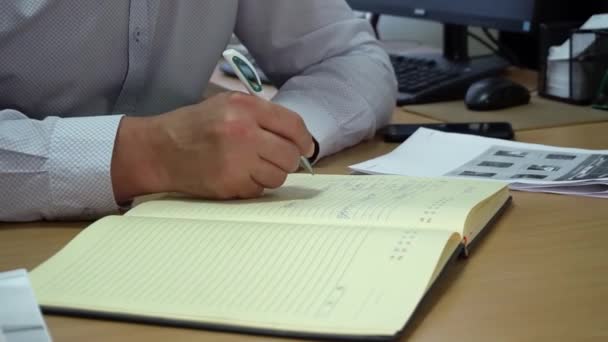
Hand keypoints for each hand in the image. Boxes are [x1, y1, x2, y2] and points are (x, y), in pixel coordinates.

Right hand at [111, 92, 314, 201]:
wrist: (158, 150)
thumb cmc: (194, 126)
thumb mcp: (226, 105)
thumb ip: (261, 115)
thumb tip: (297, 136)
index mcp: (245, 107)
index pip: (293, 125)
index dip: (304, 140)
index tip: (305, 148)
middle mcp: (243, 132)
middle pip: (290, 155)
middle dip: (287, 160)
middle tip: (275, 159)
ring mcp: (236, 161)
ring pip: (278, 176)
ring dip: (271, 174)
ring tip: (252, 166)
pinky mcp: (229, 184)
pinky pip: (259, 190)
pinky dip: (253, 186)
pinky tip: (237, 175)